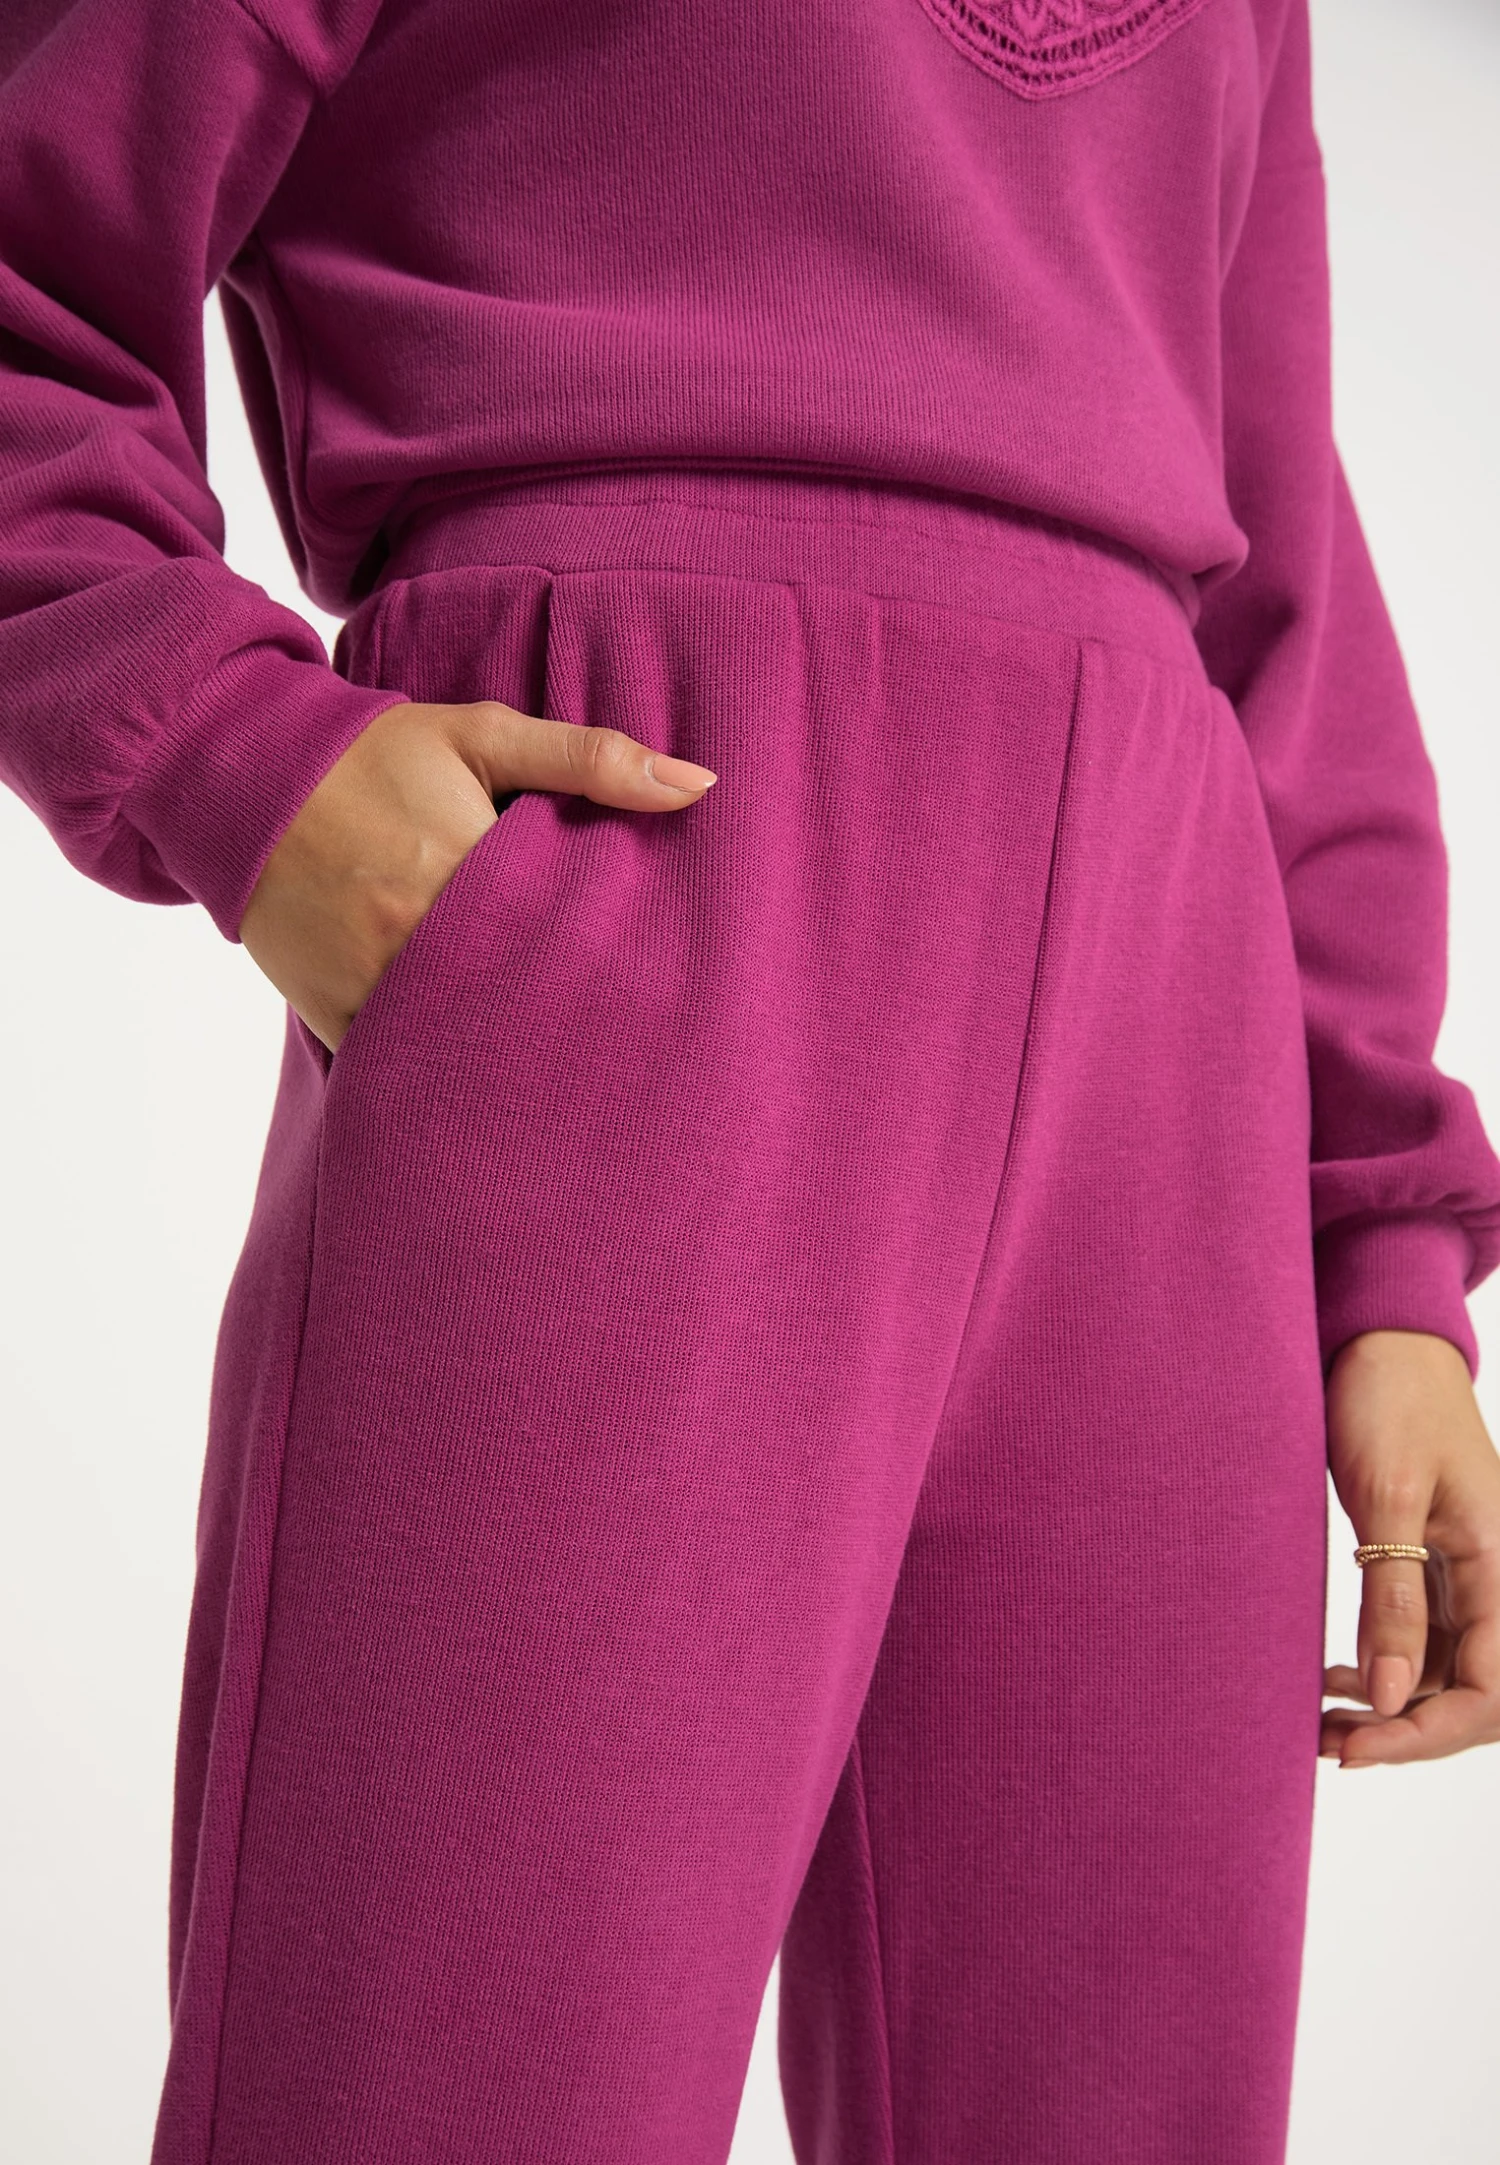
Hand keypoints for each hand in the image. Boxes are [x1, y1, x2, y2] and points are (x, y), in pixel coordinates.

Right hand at [240, 699, 716, 1052]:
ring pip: (463, 1046)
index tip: (656, 986)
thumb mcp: (482, 735)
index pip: (566, 940)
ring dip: (509, 1055)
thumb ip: (590, 759)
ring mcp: (373, 986)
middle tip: (629, 1051)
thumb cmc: (374, 755)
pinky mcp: (337, 1018)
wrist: (243, 780)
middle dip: (571, 1024)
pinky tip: (484, 1083)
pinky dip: (438, 1070)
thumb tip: (699, 784)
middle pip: (522, 1005)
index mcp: (466, 871)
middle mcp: (417, 938)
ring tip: (568, 1078)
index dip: (613, 968)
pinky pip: (399, 1065)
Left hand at [1322, 1327, 1499, 1766]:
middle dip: (1409, 1732)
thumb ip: (1392, 1600)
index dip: (1427, 1734)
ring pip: (1445, 1674)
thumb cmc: (1389, 1400)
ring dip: (1391, 1707)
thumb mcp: (1385, 1496)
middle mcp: (1494, 1579)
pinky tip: (1335, 1679)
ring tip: (1321, 1723)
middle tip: (1331, 1746)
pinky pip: (1424, 1641)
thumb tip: (1390, 1698)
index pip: (1490, 1692)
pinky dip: (1384, 1668)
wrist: (1381, 1339)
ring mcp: (1467, 1575)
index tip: (1358, 1749)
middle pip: (1475, 1695)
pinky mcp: (1434, 1563)